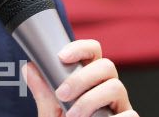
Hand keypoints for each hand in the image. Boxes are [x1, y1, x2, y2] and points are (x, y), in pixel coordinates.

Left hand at [22, 39, 137, 116]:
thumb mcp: (51, 116)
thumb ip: (44, 95)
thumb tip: (29, 67)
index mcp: (90, 82)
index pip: (93, 53)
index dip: (80, 48)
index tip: (61, 57)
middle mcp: (107, 91)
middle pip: (106, 65)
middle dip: (81, 77)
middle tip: (62, 95)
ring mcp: (120, 108)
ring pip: (116, 87)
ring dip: (91, 100)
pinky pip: (129, 115)